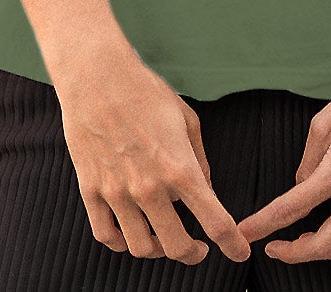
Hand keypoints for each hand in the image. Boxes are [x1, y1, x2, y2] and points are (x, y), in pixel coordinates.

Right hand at [51, 43, 250, 265]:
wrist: (96, 75)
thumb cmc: (145, 91)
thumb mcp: (186, 119)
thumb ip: (200, 160)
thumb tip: (205, 191)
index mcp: (179, 168)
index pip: (215, 222)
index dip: (233, 244)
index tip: (240, 252)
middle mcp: (149, 188)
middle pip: (176, 247)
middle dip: (193, 254)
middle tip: (198, 248)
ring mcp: (117, 193)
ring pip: (141, 248)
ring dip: (158, 250)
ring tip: (163, 237)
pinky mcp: (91, 190)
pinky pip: (107, 235)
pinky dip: (122, 243)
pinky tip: (132, 233)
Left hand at [235, 61, 330, 262]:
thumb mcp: (327, 117)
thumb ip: (309, 159)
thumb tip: (302, 186)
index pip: (294, 207)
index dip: (265, 224)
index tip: (248, 234)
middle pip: (325, 244)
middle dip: (295, 253)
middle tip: (278, 249)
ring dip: (329, 255)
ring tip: (314, 243)